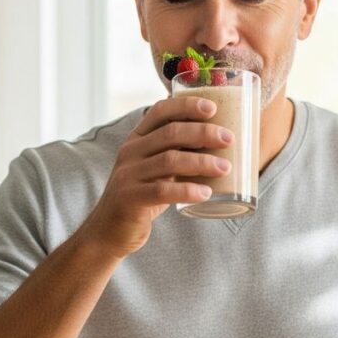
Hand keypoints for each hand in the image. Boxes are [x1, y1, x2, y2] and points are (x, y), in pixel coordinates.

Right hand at [79, 95, 232, 258]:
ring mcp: (128, 175)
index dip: (186, 105)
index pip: (160, 111)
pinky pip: (162, 191)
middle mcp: (130, 152)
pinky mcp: (130, 199)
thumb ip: (175, 155)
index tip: (213, 108)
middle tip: (229, 139)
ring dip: (202, 162)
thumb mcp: (154, 171)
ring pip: (169, 160)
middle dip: (203, 132)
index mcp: (136, 139)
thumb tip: (218, 143)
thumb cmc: (141, 197)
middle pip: (170, 133)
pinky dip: (187, 190)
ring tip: (226, 167)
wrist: (108, 231)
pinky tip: (206, 193)